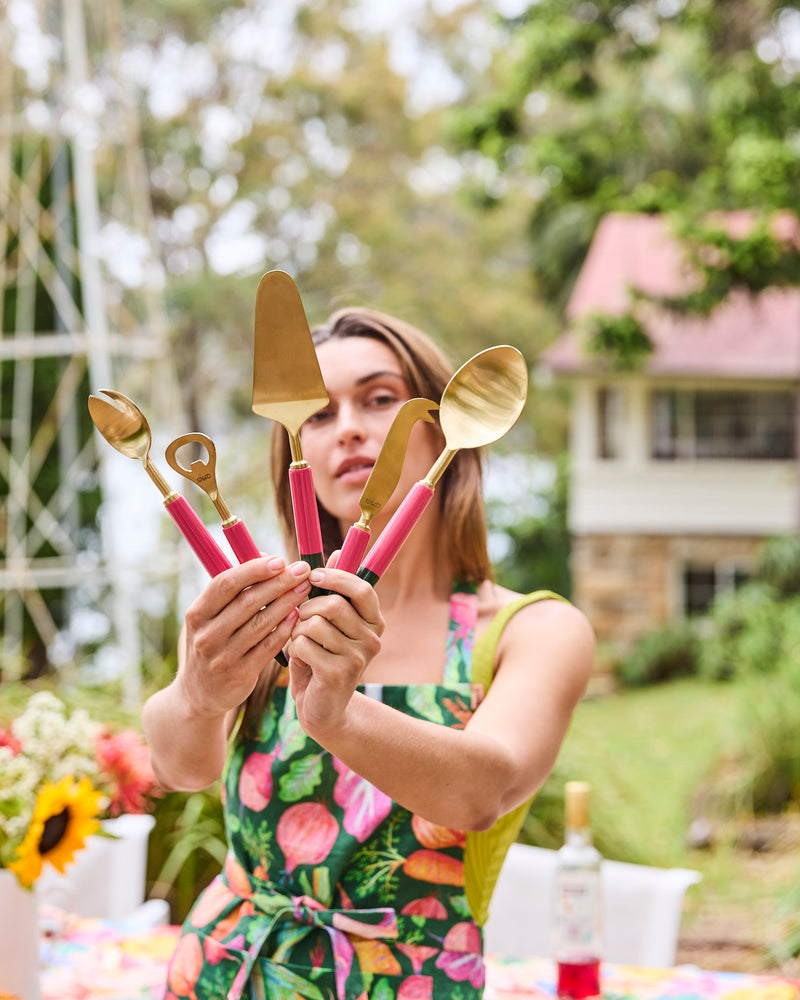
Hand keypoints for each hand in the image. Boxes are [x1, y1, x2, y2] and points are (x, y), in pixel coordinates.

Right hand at [178, 556, 310, 718]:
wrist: (199, 694)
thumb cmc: (212, 642)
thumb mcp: (210, 617)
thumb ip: (234, 589)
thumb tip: (264, 555)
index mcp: (197, 613)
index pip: (226, 583)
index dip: (254, 569)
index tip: (280, 560)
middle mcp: (207, 634)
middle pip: (247, 601)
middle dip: (279, 582)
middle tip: (302, 570)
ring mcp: (222, 657)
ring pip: (261, 623)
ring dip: (287, 602)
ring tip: (305, 589)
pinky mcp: (240, 675)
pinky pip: (268, 647)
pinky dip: (284, 629)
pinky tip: (298, 615)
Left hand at [287, 565, 383, 738]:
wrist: (322, 708)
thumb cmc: (321, 657)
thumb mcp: (328, 622)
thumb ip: (332, 590)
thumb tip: (339, 551)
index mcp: (374, 620)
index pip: (361, 588)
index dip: (335, 578)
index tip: (312, 576)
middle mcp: (373, 638)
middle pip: (333, 605)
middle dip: (306, 608)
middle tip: (300, 621)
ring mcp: (359, 658)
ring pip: (314, 624)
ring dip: (297, 632)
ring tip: (300, 643)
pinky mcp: (339, 674)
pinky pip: (304, 645)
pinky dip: (293, 650)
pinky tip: (300, 661)